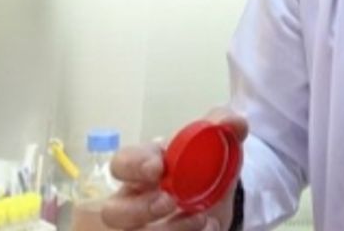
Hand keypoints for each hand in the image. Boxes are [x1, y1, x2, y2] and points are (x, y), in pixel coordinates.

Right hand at [100, 109, 247, 230]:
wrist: (220, 198)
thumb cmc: (203, 165)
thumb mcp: (217, 140)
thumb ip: (223, 122)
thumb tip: (231, 122)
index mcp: (143, 167)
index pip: (121, 164)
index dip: (133, 167)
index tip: (158, 169)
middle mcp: (134, 200)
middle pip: (112, 212)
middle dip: (139, 209)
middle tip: (171, 202)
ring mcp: (143, 226)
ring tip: (202, 219)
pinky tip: (211, 227)